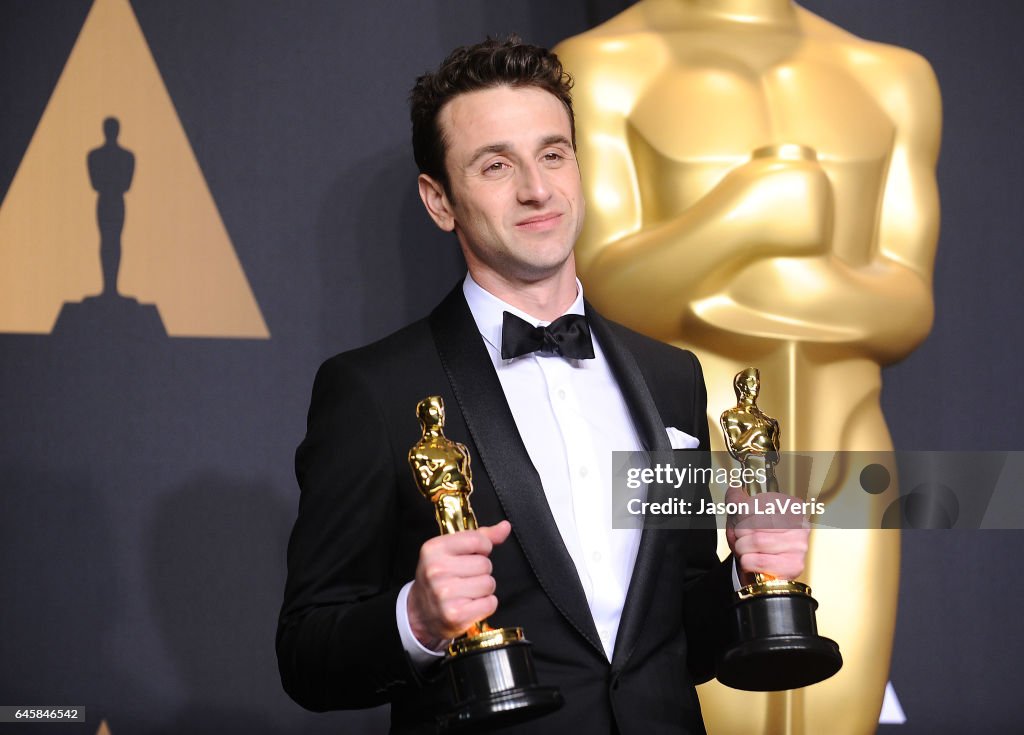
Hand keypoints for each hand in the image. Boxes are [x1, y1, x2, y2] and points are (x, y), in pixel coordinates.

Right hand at [407, 520, 511, 649]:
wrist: (419, 612)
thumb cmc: (439, 577)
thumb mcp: (450, 551)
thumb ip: (480, 537)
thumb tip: (505, 526)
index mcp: (434, 549)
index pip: (477, 540)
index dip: (483, 548)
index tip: (473, 555)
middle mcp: (436, 570)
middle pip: (485, 564)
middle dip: (481, 572)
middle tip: (464, 578)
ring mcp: (444, 594)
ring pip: (489, 584)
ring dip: (483, 589)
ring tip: (466, 592)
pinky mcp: (455, 615)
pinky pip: (490, 603)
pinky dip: (485, 605)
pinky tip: (470, 605)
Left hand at [725, 486, 808, 584]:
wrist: (758, 569)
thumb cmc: (753, 541)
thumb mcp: (741, 517)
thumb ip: (736, 500)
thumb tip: (734, 487)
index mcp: (790, 507)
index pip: (756, 504)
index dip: (741, 516)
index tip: (742, 522)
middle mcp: (800, 524)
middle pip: (756, 523)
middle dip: (741, 534)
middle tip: (743, 539)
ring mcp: (800, 545)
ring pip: (757, 541)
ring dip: (742, 548)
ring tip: (747, 550)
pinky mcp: (795, 565)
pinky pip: (760, 561)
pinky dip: (748, 562)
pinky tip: (753, 561)